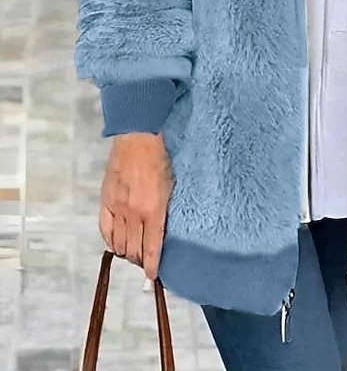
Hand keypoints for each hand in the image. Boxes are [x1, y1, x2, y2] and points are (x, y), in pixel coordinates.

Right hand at [99, 132, 173, 281]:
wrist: (137, 141)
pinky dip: (110, 241)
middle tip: (144, 260)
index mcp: (153, 211)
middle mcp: (134, 214)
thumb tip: (160, 233)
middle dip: (140, 260)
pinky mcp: (105, 202)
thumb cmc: (159, 160)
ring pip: (119, 244)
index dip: (152, 266)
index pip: (152, 248)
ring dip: (126, 252)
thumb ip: (163, 212)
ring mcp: (118, 209)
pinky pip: (105, 230)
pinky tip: (116, 243)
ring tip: (132, 251)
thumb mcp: (170, 187)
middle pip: (134, 250)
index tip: (153, 276)